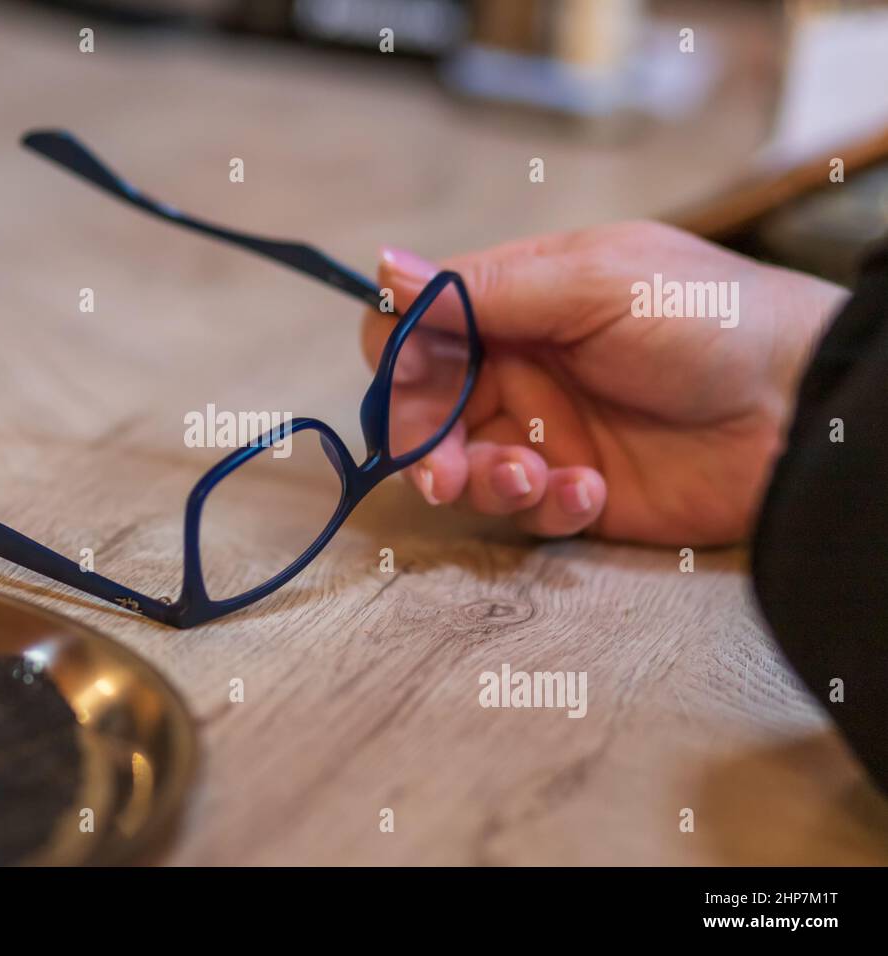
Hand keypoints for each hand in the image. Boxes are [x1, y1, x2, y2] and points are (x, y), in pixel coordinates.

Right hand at [361, 221, 846, 544]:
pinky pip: (524, 512)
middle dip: (425, 444)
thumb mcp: (594, 286)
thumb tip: (384, 268)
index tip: (411, 386)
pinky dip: (546, 506)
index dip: (399, 359)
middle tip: (443, 476)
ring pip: (464, 467)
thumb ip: (485, 290)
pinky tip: (592, 489)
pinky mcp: (575, 492)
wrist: (803, 405)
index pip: (416, 329)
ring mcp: (545, 433)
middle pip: (425, 410)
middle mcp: (518, 368)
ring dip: (485, 480)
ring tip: (536, 478)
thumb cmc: (709, 317)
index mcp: (515, 304)